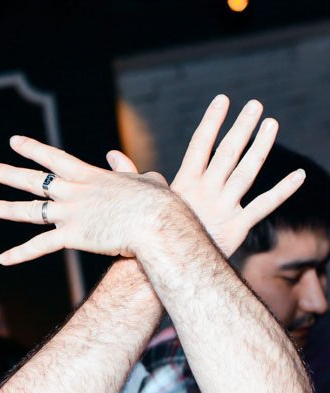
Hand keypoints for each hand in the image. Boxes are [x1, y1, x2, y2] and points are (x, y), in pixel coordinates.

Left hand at [0, 137, 167, 264]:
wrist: (156, 220)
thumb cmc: (157, 202)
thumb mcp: (143, 178)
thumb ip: (125, 167)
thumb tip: (114, 154)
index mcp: (89, 176)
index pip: (53, 158)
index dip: (32, 149)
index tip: (14, 142)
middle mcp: (73, 192)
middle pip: (33, 181)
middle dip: (8, 174)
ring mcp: (70, 213)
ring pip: (29, 211)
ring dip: (5, 208)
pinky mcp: (72, 236)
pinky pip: (38, 247)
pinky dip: (18, 254)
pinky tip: (0, 260)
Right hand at [106, 95, 304, 257]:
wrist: (161, 274)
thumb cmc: (146, 240)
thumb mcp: (140, 204)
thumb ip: (131, 176)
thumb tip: (112, 154)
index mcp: (184, 183)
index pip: (201, 144)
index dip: (212, 120)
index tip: (223, 99)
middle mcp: (206, 191)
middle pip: (229, 151)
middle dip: (243, 126)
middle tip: (256, 104)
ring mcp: (224, 208)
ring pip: (248, 170)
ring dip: (262, 145)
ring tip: (272, 123)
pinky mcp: (238, 228)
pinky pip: (265, 205)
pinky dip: (284, 190)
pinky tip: (299, 175)